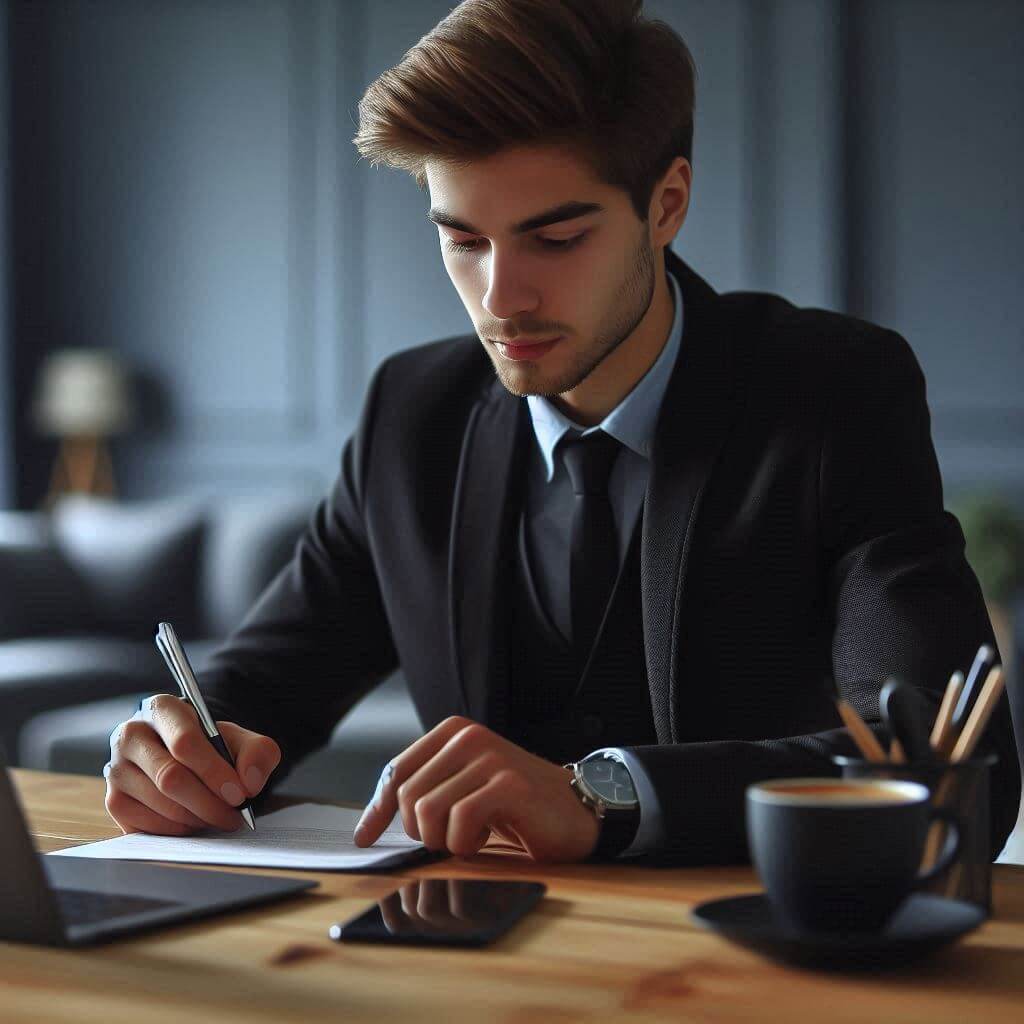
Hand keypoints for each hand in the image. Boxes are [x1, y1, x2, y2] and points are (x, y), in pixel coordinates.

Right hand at [104, 694, 280, 835]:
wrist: (186, 755)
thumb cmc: (212, 745)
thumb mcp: (241, 739)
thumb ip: (257, 752)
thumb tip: (249, 783)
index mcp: (162, 709)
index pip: (185, 742)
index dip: (215, 772)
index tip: (239, 794)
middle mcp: (131, 735)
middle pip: (170, 777)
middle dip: (209, 802)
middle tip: (235, 816)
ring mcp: (116, 769)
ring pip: (159, 803)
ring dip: (196, 818)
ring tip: (219, 817)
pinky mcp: (114, 800)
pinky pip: (145, 825)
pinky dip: (176, 830)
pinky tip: (194, 822)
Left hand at [352, 716, 599, 861]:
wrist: (574, 810)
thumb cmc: (514, 805)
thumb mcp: (462, 787)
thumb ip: (425, 790)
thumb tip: (369, 824)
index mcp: (452, 732)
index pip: (396, 771)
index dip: (377, 809)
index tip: (366, 837)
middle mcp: (468, 737)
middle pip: (408, 796)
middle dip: (422, 831)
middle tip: (451, 838)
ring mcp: (490, 757)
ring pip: (429, 811)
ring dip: (446, 839)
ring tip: (472, 835)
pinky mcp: (508, 783)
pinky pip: (460, 822)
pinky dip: (466, 842)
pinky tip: (486, 837)